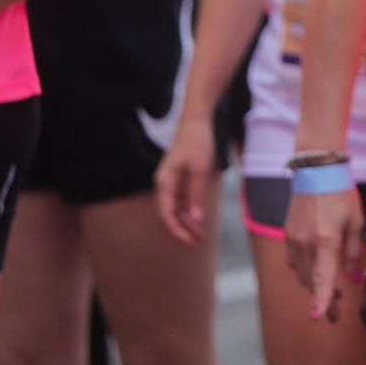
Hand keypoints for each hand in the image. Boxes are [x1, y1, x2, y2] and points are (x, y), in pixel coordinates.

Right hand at [155, 118, 216, 245]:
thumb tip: (196, 219)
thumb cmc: (197, 142)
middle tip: (196, 244)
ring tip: (200, 236)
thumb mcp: (200, 169)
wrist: (197, 120)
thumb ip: (197, 195)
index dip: (176, 230)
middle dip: (182, 229)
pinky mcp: (182, 177)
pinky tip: (199, 220)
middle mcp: (166, 183)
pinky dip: (191, 210)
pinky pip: (184, 199)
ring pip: (178, 208)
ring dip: (188, 222)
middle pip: (171, 213)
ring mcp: (174, 181)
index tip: (188, 242)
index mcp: (165, 182)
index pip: (167, 213)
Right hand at [285, 186, 365, 322]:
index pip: (322, 277)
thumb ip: (354, 253)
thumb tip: (352, 279)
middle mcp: (306, 243)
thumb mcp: (355, 222)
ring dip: (314, 285)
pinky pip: (293, 262)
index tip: (318, 317)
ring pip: (301, 274)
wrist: (316, 170)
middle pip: (311, 281)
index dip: (321, 299)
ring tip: (333, 293)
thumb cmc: (341, 194)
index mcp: (326, 240)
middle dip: (324, 298)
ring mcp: (293, 239)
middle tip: (338, 312)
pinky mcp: (287, 234)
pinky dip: (304, 270)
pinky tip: (315, 268)